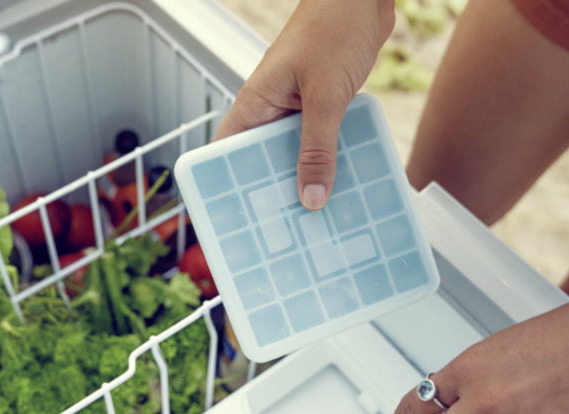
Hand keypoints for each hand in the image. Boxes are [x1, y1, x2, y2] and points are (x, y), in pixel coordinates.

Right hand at [214, 0, 394, 209]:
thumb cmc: (334, 26)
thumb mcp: (326, 96)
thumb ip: (318, 148)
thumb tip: (311, 197)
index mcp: (254, 105)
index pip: (224, 155)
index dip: (224, 187)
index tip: (233, 221)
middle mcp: (270, 110)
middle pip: (262, 162)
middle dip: (273, 193)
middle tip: (285, 231)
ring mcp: (296, 109)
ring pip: (294, 155)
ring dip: (307, 178)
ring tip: (317, 216)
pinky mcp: (321, 106)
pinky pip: (320, 143)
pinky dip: (329, 161)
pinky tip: (344, 183)